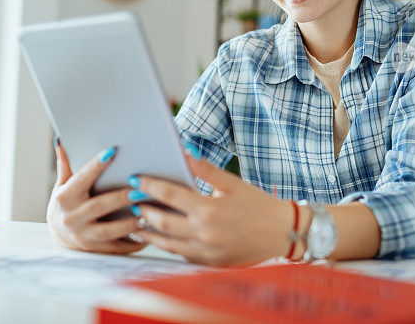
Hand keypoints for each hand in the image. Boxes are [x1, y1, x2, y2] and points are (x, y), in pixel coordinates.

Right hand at [46, 140, 145, 254]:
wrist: (57, 236)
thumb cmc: (64, 204)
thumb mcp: (61, 185)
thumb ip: (65, 164)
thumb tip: (61, 140)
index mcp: (65, 197)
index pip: (82, 178)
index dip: (96, 165)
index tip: (112, 151)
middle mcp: (72, 217)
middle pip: (100, 206)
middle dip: (121, 198)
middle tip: (142, 190)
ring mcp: (82, 236)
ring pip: (109, 231)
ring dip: (129, 224)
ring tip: (148, 214)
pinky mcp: (94, 250)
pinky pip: (115, 248)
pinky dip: (131, 243)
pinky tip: (148, 236)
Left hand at [129, 150, 293, 265]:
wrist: (282, 233)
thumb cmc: (258, 204)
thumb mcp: (232, 183)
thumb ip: (205, 170)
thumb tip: (183, 152)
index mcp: (208, 209)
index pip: (168, 195)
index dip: (149, 185)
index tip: (136, 179)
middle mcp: (203, 233)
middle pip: (161, 221)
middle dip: (143, 210)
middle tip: (132, 200)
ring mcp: (205, 251)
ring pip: (167, 243)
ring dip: (150, 232)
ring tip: (138, 222)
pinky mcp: (209, 263)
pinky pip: (181, 254)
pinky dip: (168, 245)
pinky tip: (161, 238)